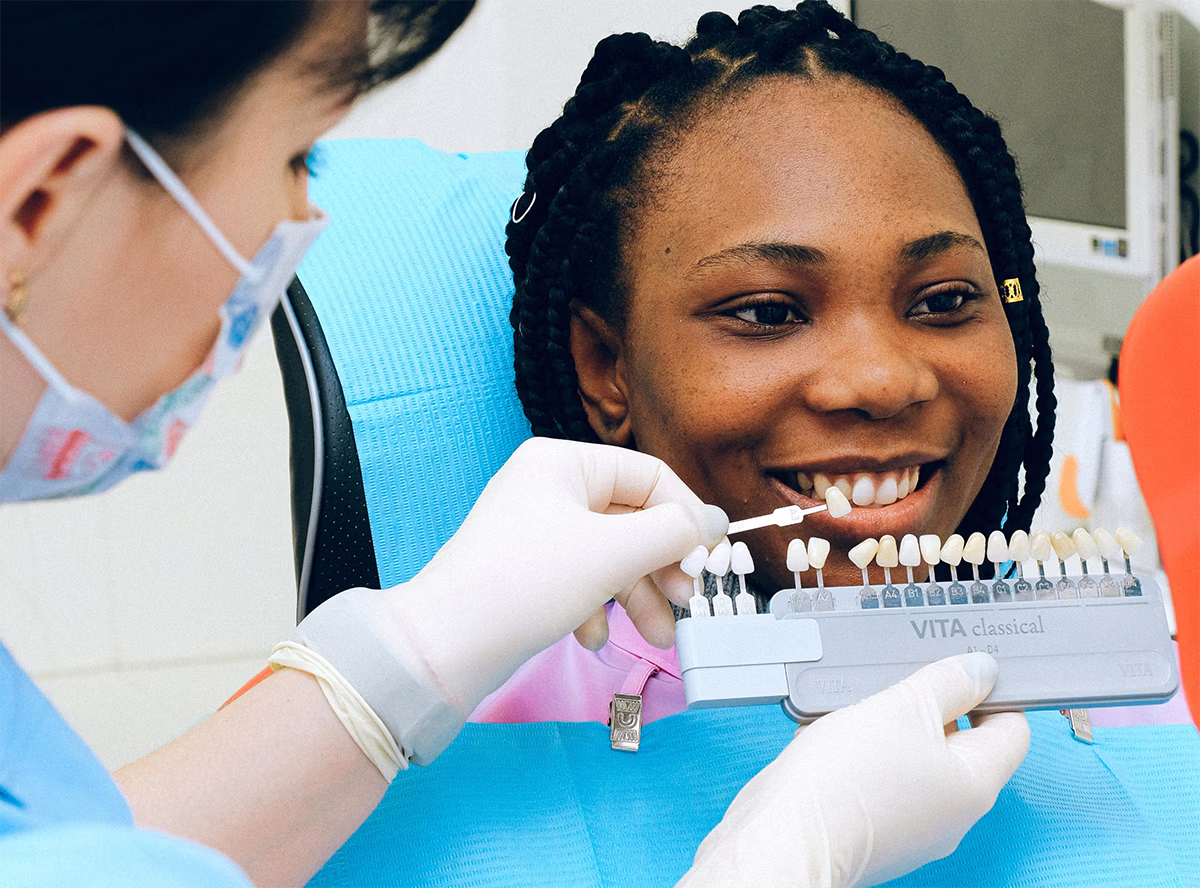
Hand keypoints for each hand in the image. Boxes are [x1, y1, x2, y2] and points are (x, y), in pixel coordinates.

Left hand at [293, 438, 726, 763]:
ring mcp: (537, 531)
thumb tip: (715, 521)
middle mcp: (549, 488)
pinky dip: (596, 608)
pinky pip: (580, 580)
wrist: (446, 646)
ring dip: (638, 595)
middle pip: (632, 518)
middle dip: (662, 565)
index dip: (685, 517)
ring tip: (655, 636)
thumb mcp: (612, 553)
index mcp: (563, 462)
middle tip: (686, 601)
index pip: (649, 475)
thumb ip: (673, 533)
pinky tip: (590, 638)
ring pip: (610, 556)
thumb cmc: (525, 584)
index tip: (710, 559)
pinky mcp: (528, 571)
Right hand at [678, 653, 1029, 887]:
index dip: (992, 691)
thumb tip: (982, 670)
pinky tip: (829, 735)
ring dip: (887, 727)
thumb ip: (948, 683)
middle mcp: (951, 814)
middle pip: (958, 744)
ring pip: (912, 759)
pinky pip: (878, 780)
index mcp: (975, 784)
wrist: (784, 836)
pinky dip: (859, 754)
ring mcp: (911, 827)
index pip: (1012, 729)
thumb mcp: (904, 706)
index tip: (963, 666)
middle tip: (899, 677)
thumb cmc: (846, 779)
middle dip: (928, 705)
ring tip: (854, 704)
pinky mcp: (872, 831)